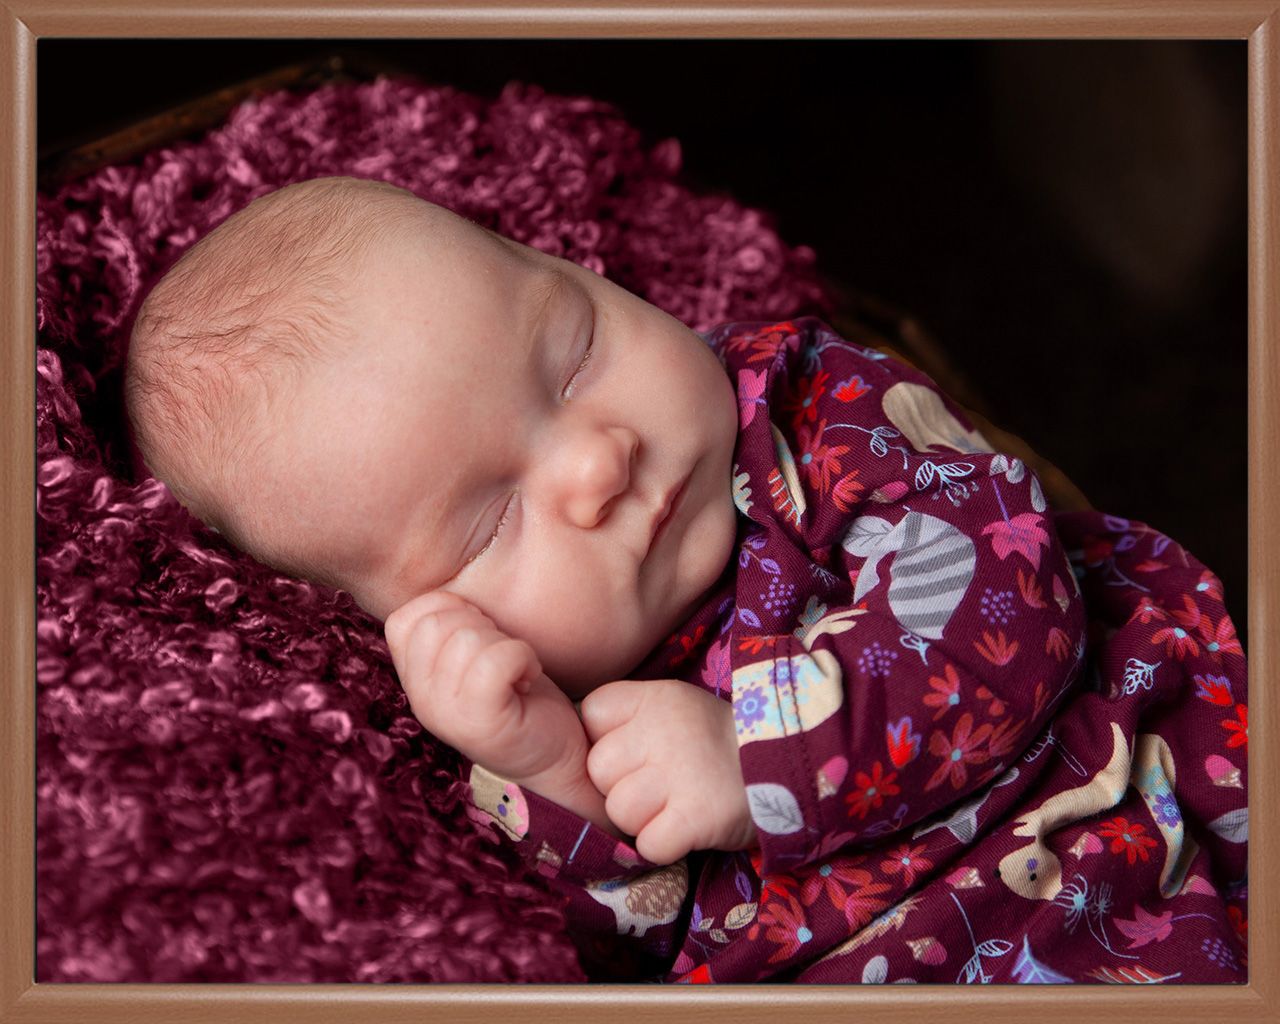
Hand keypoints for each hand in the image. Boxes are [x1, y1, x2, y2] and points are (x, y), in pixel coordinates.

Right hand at [384, 590, 588, 786]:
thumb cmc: (518, 695)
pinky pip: (497, 659)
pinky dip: (523, 658)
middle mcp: (421, 700)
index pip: (405, 617)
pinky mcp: (482, 723)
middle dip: (481, 626)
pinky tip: (528, 679)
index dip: (449, 611)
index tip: (479, 636)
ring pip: (468, 639)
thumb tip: (448, 589)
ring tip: (514, 673)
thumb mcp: (471, 657)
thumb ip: (448, 628)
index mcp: (414, 681)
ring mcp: (447, 715)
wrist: (559, 756)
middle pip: (436, 622)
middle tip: (501, 659)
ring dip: (506, 645)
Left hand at [581, 679, 757, 864]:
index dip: (605, 740)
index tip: (636, 752)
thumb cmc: (718, 742)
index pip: (590, 716)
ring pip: (618, 811)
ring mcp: (679, 773)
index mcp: (653, 698)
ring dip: (642, 820)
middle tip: (660, 786)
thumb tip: (576, 742)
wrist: (788, 764)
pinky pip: (648, 844)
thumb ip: (629, 718)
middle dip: (620, 786)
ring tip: (676, 806)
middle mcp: (661, 729)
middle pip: (598, 771)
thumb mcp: (674, 707)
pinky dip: (664, 846)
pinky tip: (686, 829)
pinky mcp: (696, 816)